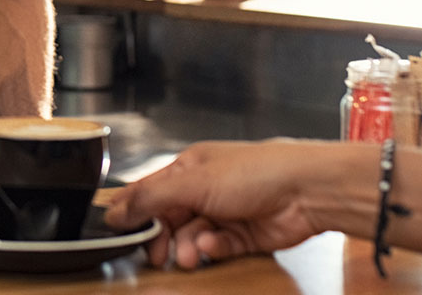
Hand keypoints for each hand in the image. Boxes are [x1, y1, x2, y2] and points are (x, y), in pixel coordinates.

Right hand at [105, 140, 330, 269]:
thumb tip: (115, 209)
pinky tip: (214, 245)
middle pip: (169, 219)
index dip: (134, 210)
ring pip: (191, 237)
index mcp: (190, 167)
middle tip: (158, 254)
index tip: (120, 229)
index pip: (150, 190)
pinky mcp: (242, 235)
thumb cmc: (258, 171)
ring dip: (188, 247)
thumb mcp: (192, 182)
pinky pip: (216, 247)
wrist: (306, 192)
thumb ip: (150, 198)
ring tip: (192, 254)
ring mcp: (224, 213)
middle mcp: (205, 189)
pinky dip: (212, 249)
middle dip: (162, 238)